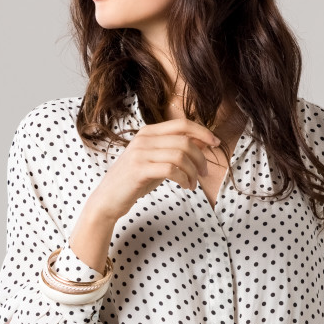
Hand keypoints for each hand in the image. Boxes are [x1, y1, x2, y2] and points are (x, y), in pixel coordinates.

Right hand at [88, 117, 221, 222]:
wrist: (107, 199)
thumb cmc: (133, 181)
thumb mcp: (155, 161)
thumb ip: (174, 150)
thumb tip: (202, 142)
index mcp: (147, 132)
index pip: (182, 124)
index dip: (202, 132)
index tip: (216, 143)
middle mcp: (143, 139)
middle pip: (184, 140)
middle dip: (201, 157)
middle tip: (204, 172)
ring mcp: (140, 153)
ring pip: (180, 155)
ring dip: (193, 171)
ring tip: (193, 183)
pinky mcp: (139, 170)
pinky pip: (171, 169)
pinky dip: (184, 178)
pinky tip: (186, 186)